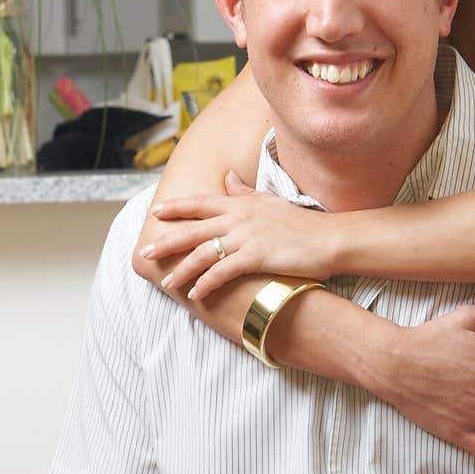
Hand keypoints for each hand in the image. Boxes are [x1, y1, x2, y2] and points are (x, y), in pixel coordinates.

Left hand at [142, 171, 335, 297]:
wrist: (329, 239)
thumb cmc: (302, 224)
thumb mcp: (270, 202)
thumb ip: (244, 193)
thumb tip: (227, 178)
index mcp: (241, 204)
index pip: (202, 203)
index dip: (177, 207)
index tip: (156, 212)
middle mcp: (239, 218)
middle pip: (194, 229)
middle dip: (167, 241)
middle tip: (145, 252)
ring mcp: (247, 237)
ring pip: (203, 253)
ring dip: (182, 270)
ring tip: (167, 284)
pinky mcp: (256, 256)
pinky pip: (222, 272)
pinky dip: (206, 284)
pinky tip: (195, 295)